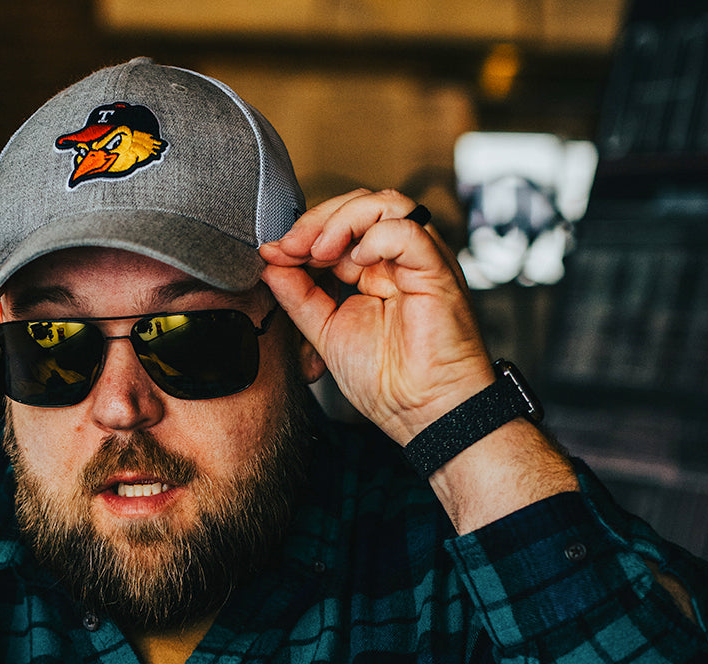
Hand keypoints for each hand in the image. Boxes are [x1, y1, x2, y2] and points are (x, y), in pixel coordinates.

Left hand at [260, 189, 493, 445]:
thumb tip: (271, 262)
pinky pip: (408, 231)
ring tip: (319, 251)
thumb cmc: (387, 381)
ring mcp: (420, 262)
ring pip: (386, 205)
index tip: (275, 253)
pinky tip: (354, 264)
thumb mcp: (325, 330)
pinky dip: (375, 237)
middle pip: (361, 205)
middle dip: (317, 220)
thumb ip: (298, 295)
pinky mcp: (437, 272)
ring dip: (343, 220)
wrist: (420, 414)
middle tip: (290, 247)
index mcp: (374, 270)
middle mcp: (399, 260)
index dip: (305, 232)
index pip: (340, 224)